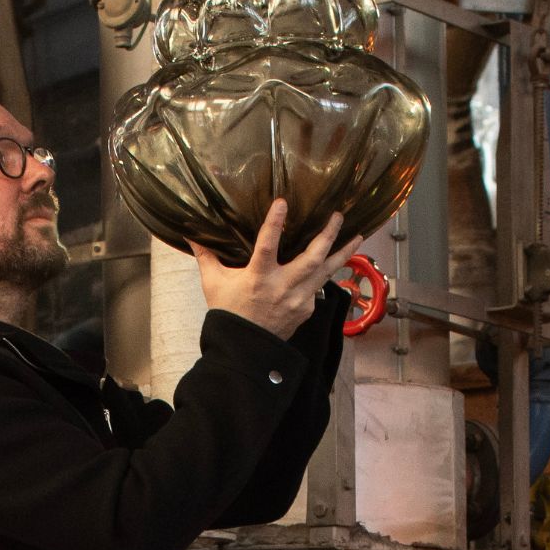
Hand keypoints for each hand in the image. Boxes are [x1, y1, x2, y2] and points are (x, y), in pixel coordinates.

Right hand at [189, 201, 364, 338]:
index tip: (283, 202)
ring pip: (326, 271)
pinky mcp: (306, 308)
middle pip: (311, 259)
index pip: (267, 246)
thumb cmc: (228, 312)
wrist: (245, 347)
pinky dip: (330, 272)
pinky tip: (339, 260)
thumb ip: (206, 257)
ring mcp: (298, 299)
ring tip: (358, 235)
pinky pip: (321, 286)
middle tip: (338, 215)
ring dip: (343, 252)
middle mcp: (282, 287)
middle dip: (327, 236)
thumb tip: (191, 234)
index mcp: (258, 278)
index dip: (275, 224)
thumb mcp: (213, 283)